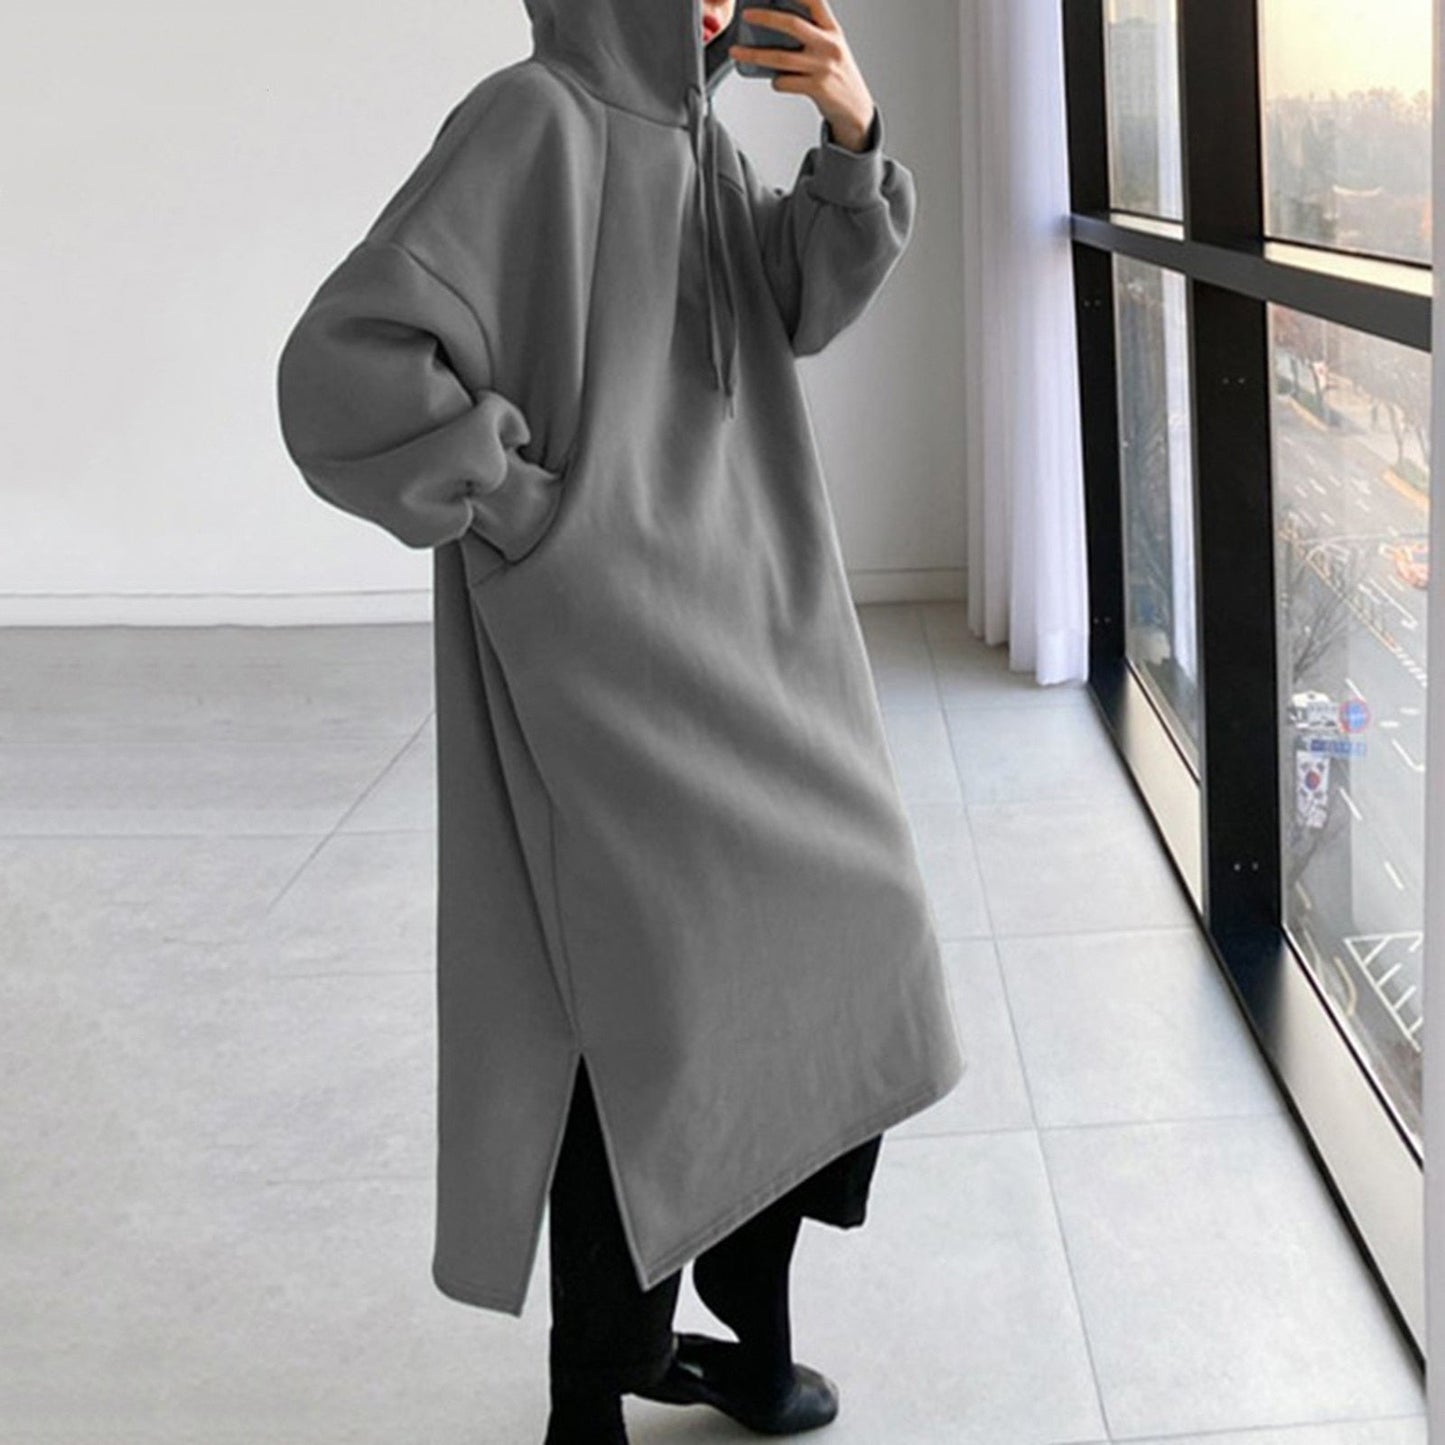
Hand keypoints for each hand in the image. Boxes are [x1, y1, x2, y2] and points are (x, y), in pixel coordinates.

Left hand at [729, 1, 876, 151]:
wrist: (856, 109)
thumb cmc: (837, 75)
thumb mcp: (831, 48)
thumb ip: (812, 35)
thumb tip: (773, 27)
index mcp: (833, 30)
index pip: (814, 1)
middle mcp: (829, 45)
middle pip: (792, 24)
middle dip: (766, 17)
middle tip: (746, 15)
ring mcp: (823, 67)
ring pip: (780, 58)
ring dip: (754, 55)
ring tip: (736, 52)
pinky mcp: (817, 88)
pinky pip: (784, 82)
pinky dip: (776, 81)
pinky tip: (777, 81)